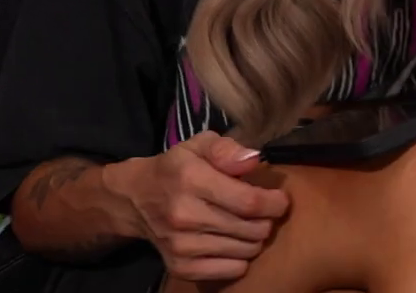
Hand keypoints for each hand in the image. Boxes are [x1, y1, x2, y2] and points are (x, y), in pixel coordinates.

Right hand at [103, 132, 289, 282]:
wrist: (136, 199)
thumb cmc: (177, 168)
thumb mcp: (200, 145)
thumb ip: (228, 149)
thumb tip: (254, 160)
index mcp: (192, 179)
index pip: (249, 201)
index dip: (274, 202)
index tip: (280, 199)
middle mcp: (185, 215)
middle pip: (252, 228)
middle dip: (267, 220)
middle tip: (262, 211)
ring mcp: (181, 245)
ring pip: (245, 250)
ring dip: (255, 238)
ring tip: (247, 225)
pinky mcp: (179, 266)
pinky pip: (230, 271)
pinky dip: (240, 259)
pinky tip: (233, 243)